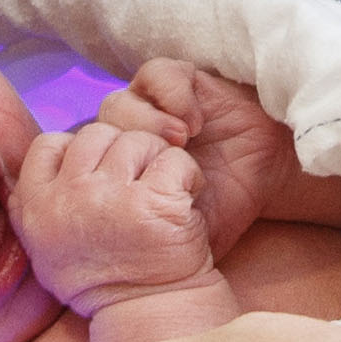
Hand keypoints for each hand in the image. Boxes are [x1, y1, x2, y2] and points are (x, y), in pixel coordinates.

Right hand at [8, 123, 221, 316]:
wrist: (151, 316)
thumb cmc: (104, 282)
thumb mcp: (46, 249)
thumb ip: (39, 205)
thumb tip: (49, 158)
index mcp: (35, 208)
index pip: (48, 144)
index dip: (78, 150)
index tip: (100, 173)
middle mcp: (69, 199)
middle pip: (97, 135)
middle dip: (123, 151)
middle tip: (140, 184)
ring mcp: (110, 199)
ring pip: (137, 141)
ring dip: (158, 160)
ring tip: (164, 195)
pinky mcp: (153, 203)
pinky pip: (173, 160)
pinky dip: (188, 176)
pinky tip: (186, 201)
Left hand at [97, 59, 298, 257]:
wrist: (265, 179)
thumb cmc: (219, 213)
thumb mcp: (176, 241)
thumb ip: (135, 246)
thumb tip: (89, 266)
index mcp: (115, 177)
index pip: (75, 166)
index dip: (89, 175)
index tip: (122, 197)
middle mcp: (126, 139)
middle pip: (94, 134)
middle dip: (122, 153)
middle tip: (155, 170)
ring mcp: (150, 108)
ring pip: (116, 103)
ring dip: (146, 123)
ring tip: (182, 142)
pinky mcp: (180, 82)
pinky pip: (157, 76)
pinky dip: (172, 97)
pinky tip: (196, 121)